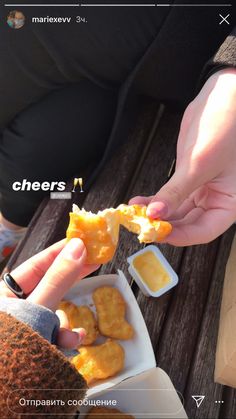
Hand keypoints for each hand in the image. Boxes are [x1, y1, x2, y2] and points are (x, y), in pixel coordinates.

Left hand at [0, 238, 98, 347]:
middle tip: (95, 262)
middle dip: (71, 280)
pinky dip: (64, 338)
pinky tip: (68, 345)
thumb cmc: (11, 345)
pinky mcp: (38, 343)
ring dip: (66, 323)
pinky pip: (55, 334)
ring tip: (69, 336)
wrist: (4, 399)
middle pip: (49, 285)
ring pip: (55, 312)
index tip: (83, 241)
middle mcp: (17, 307)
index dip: (61, 251)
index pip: (38, 264)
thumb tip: (78, 247)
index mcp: (7, 293)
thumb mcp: (37, 308)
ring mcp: (28, 327)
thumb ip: (58, 278)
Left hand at [130, 68, 235, 245]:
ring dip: (157, 214)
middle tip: (141, 225)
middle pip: (189, 224)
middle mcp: (217, 200)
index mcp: (230, 203)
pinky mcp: (190, 179)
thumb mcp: (200, 163)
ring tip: (135, 214)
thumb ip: (176, 192)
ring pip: (178, 212)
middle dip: (165, 225)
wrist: (225, 95)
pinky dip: (156, 200)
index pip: (204, 231)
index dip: (181, 236)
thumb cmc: (226, 126)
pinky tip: (140, 203)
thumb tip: (155, 215)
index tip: (157, 233)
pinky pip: (172, 196)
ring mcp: (203, 190)